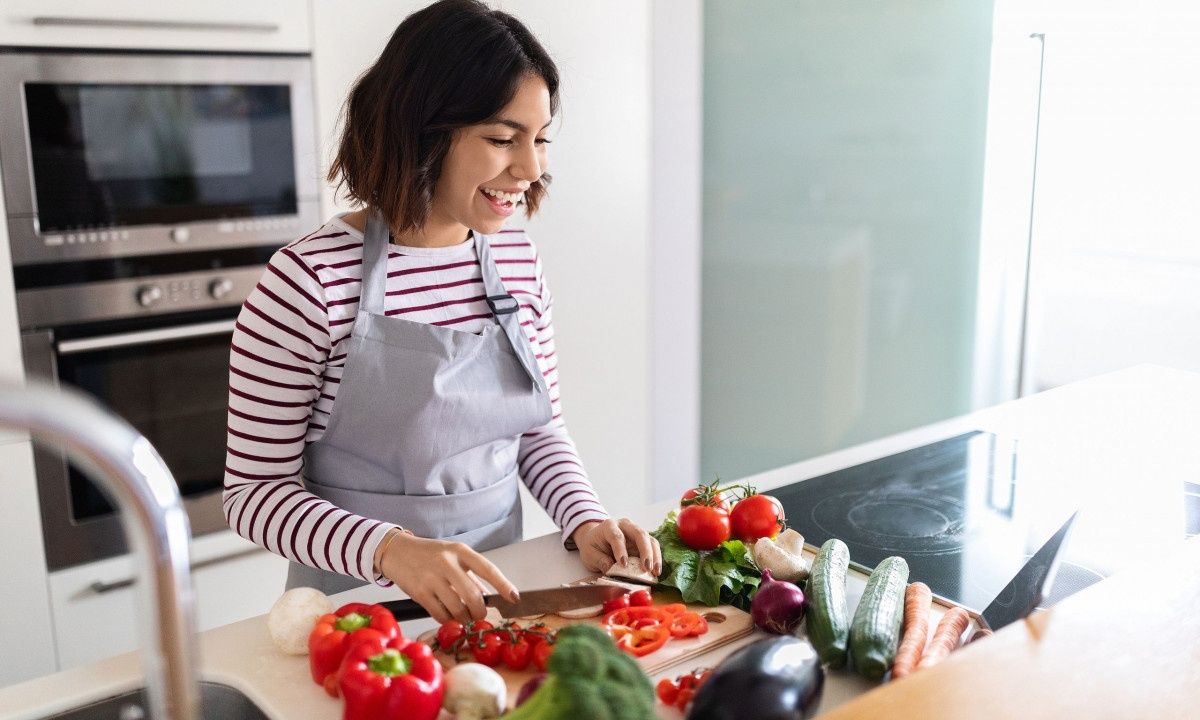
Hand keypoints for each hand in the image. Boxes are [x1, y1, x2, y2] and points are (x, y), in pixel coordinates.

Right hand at [378, 533, 519, 625]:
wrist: (396, 551)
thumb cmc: (428, 554)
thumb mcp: (452, 557)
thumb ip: (471, 576)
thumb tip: (488, 598)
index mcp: (460, 551)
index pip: (488, 569)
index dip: (503, 585)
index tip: (514, 598)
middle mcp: (447, 563)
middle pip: (473, 596)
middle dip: (480, 612)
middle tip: (480, 616)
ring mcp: (431, 578)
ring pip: (457, 608)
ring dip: (464, 618)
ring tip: (464, 617)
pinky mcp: (419, 592)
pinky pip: (440, 614)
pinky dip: (448, 620)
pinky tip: (448, 617)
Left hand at [572, 517, 661, 576]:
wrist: (596, 539)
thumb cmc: (592, 546)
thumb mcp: (589, 554)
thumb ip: (599, 560)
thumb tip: (611, 569)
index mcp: (609, 526)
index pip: (617, 536)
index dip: (621, 550)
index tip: (623, 564)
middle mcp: (625, 525)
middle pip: (639, 534)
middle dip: (645, 551)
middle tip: (647, 568)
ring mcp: (636, 531)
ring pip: (649, 539)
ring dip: (654, 556)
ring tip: (655, 571)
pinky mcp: (643, 540)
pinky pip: (653, 546)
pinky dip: (656, 558)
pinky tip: (656, 570)